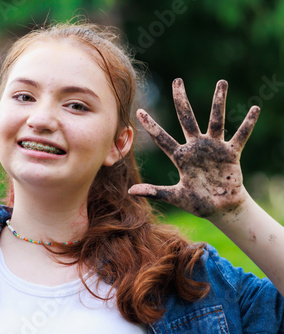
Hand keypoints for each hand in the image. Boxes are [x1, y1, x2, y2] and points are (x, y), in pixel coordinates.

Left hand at [129, 79, 259, 218]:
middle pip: (187, 118)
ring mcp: (213, 148)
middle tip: (177, 81)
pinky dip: (248, 124)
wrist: (221, 208)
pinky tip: (255, 109)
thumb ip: (154, 192)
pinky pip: (241, 136)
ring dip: (219, 102)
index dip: (151, 126)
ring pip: (215, 120)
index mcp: (180, 156)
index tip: (139, 111)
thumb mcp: (174, 196)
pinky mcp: (231, 153)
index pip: (162, 138)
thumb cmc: (197, 202)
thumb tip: (129, 191)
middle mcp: (195, 147)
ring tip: (222, 82)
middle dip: (181, 100)